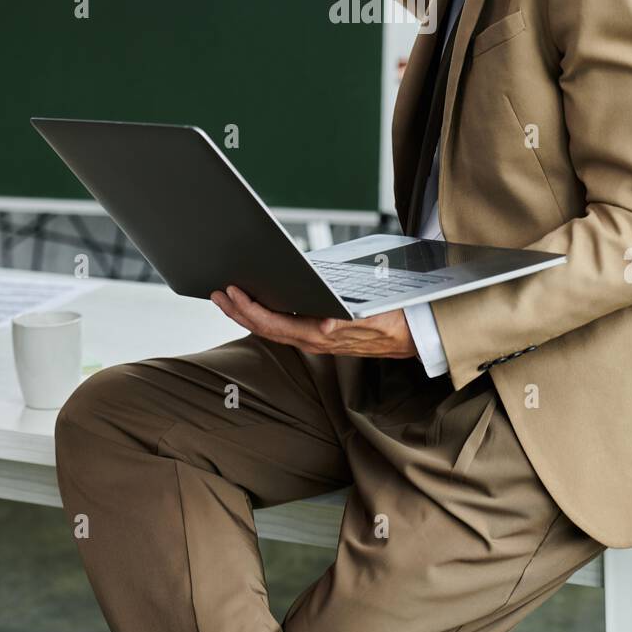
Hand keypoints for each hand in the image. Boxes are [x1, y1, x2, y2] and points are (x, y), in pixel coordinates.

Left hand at [210, 285, 417, 359]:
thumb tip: (328, 325)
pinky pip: (285, 327)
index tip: (232, 291)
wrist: (414, 336)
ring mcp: (315, 339)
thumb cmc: (395, 322)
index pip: (274, 324)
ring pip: (273, 329)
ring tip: (230, 297)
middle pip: (265, 328)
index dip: (249, 310)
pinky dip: (267, 315)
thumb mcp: (376, 318)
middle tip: (217, 292)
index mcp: (321, 336)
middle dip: (238, 311)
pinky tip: (261, 304)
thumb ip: (351, 322)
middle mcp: (313, 340)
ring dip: (249, 314)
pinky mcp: (320, 334)